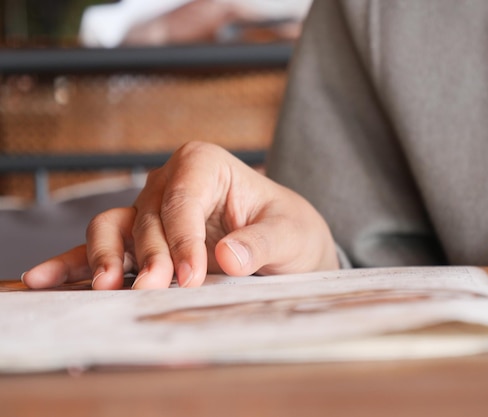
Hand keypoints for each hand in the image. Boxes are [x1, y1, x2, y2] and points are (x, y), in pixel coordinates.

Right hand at [22, 142, 338, 289]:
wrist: (282, 241)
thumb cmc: (287, 229)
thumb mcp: (290, 234)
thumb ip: (262, 243)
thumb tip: (229, 256)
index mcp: (206, 164)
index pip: (184, 198)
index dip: (183, 237)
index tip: (192, 274)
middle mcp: (171, 182)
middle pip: (148, 217)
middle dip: (151, 255)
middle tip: (157, 288)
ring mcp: (149, 209)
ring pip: (113, 227)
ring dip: (107, 258)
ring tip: (108, 288)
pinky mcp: (139, 239)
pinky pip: (103, 247)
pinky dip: (74, 263)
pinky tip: (45, 279)